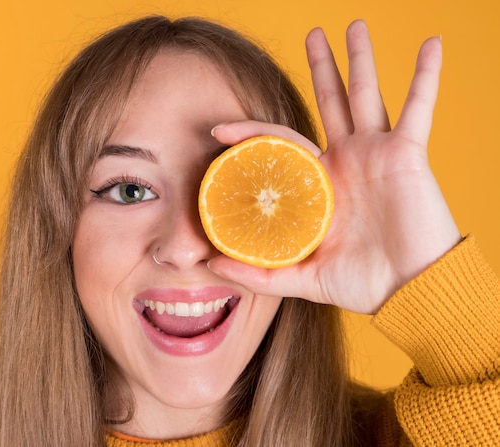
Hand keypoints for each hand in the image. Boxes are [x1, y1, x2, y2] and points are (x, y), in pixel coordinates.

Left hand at [208, 20, 460, 313]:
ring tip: (352, 25)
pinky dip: (427, 76)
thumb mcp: (302, 277)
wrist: (410, 292)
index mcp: (319, 185)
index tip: (220, 127)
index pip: (282, 144)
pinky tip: (432, 44)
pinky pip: (420, 107)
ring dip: (360, 60)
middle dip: (320, 70)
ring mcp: (376, 153)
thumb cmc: (362, 284)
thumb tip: (210, 265)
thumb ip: (259, 273)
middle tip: (311, 35)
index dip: (251, 133)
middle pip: (328, 104)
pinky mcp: (406, 154)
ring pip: (366, 95)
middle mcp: (346, 162)